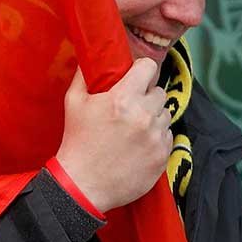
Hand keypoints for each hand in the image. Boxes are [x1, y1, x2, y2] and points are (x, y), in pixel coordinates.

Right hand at [55, 59, 169, 213]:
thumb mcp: (73, 103)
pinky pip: (168, 136)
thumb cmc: (77, 142)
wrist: (83, 184)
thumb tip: (92, 57)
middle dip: (146, 96)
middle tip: (131, 107)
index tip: (136, 77)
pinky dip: (157, 137)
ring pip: (166, 113)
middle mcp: (143, 115)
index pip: (149, 67)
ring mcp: (155, 137)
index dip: (142, 70)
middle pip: (159, 91)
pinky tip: (139, 144)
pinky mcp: (162, 156)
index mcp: (123, 98)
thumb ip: (84, 75)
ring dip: (154, 116)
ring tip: (135, 128)